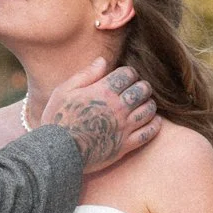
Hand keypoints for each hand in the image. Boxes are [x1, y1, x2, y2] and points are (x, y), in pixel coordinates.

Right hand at [42, 57, 159, 175]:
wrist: (57, 152)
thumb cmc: (57, 120)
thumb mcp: (64, 91)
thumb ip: (86, 75)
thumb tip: (103, 61)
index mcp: (103, 92)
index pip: (128, 74)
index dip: (129, 73)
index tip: (126, 77)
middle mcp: (117, 108)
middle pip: (142, 90)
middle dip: (142, 86)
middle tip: (137, 89)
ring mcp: (123, 128)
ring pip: (148, 110)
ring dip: (149, 104)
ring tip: (144, 104)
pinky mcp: (125, 146)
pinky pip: (148, 133)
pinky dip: (154, 125)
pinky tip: (153, 121)